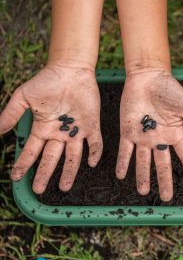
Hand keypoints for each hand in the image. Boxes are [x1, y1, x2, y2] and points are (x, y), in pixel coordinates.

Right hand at [0, 65, 102, 192]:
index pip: (32, 151)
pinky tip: (91, 163)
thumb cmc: (46, 81)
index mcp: (43, 128)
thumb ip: (11, 114)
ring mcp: (76, 131)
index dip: (24, 164)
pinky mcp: (92, 125)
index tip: (15, 177)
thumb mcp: (23, 97)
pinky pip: (95, 142)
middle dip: (43, 174)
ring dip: (68, 171)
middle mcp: (59, 134)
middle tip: (38, 190)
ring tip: (64, 187)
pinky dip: (94, 152)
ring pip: (73, 156)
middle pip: (51, 159)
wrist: (70, 70)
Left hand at [116, 69, 182, 201]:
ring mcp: (143, 137)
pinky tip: (121, 176)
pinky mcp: (128, 132)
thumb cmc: (170, 89)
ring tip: (144, 192)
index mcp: (176, 134)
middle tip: (167, 198)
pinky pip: (125, 151)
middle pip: (163, 165)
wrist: (147, 77)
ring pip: (143, 162)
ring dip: (143, 177)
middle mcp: (160, 139)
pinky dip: (123, 163)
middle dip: (165, 181)